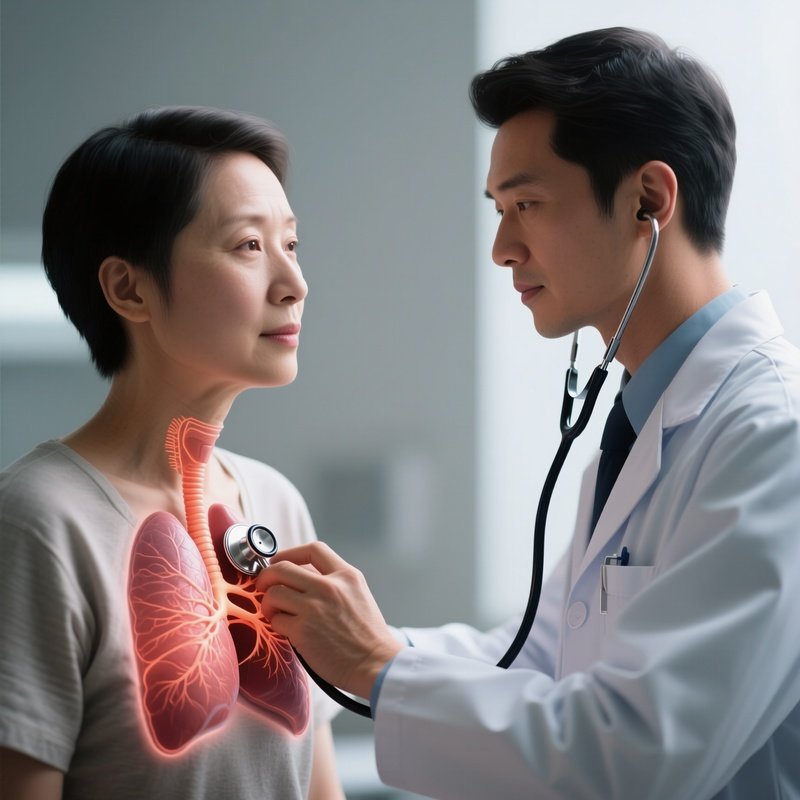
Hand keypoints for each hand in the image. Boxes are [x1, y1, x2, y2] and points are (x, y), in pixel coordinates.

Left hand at [257, 542, 402, 697]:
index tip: (279, 561)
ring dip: (268, 603)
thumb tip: (300, 577)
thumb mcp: (358, 595)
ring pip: (273, 593)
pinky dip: (277, 624)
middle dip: (266, 576)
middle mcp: (329, 587)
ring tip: (275, 612)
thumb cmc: (367, 634)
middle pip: (282, 568)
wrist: (376, 663)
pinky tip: (286, 630)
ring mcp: (314, 608)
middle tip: (263, 586)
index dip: (290, 552)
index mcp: (346, 576)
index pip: (313, 549)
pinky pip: (276, 620)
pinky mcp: (302, 631)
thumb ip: (334, 582)